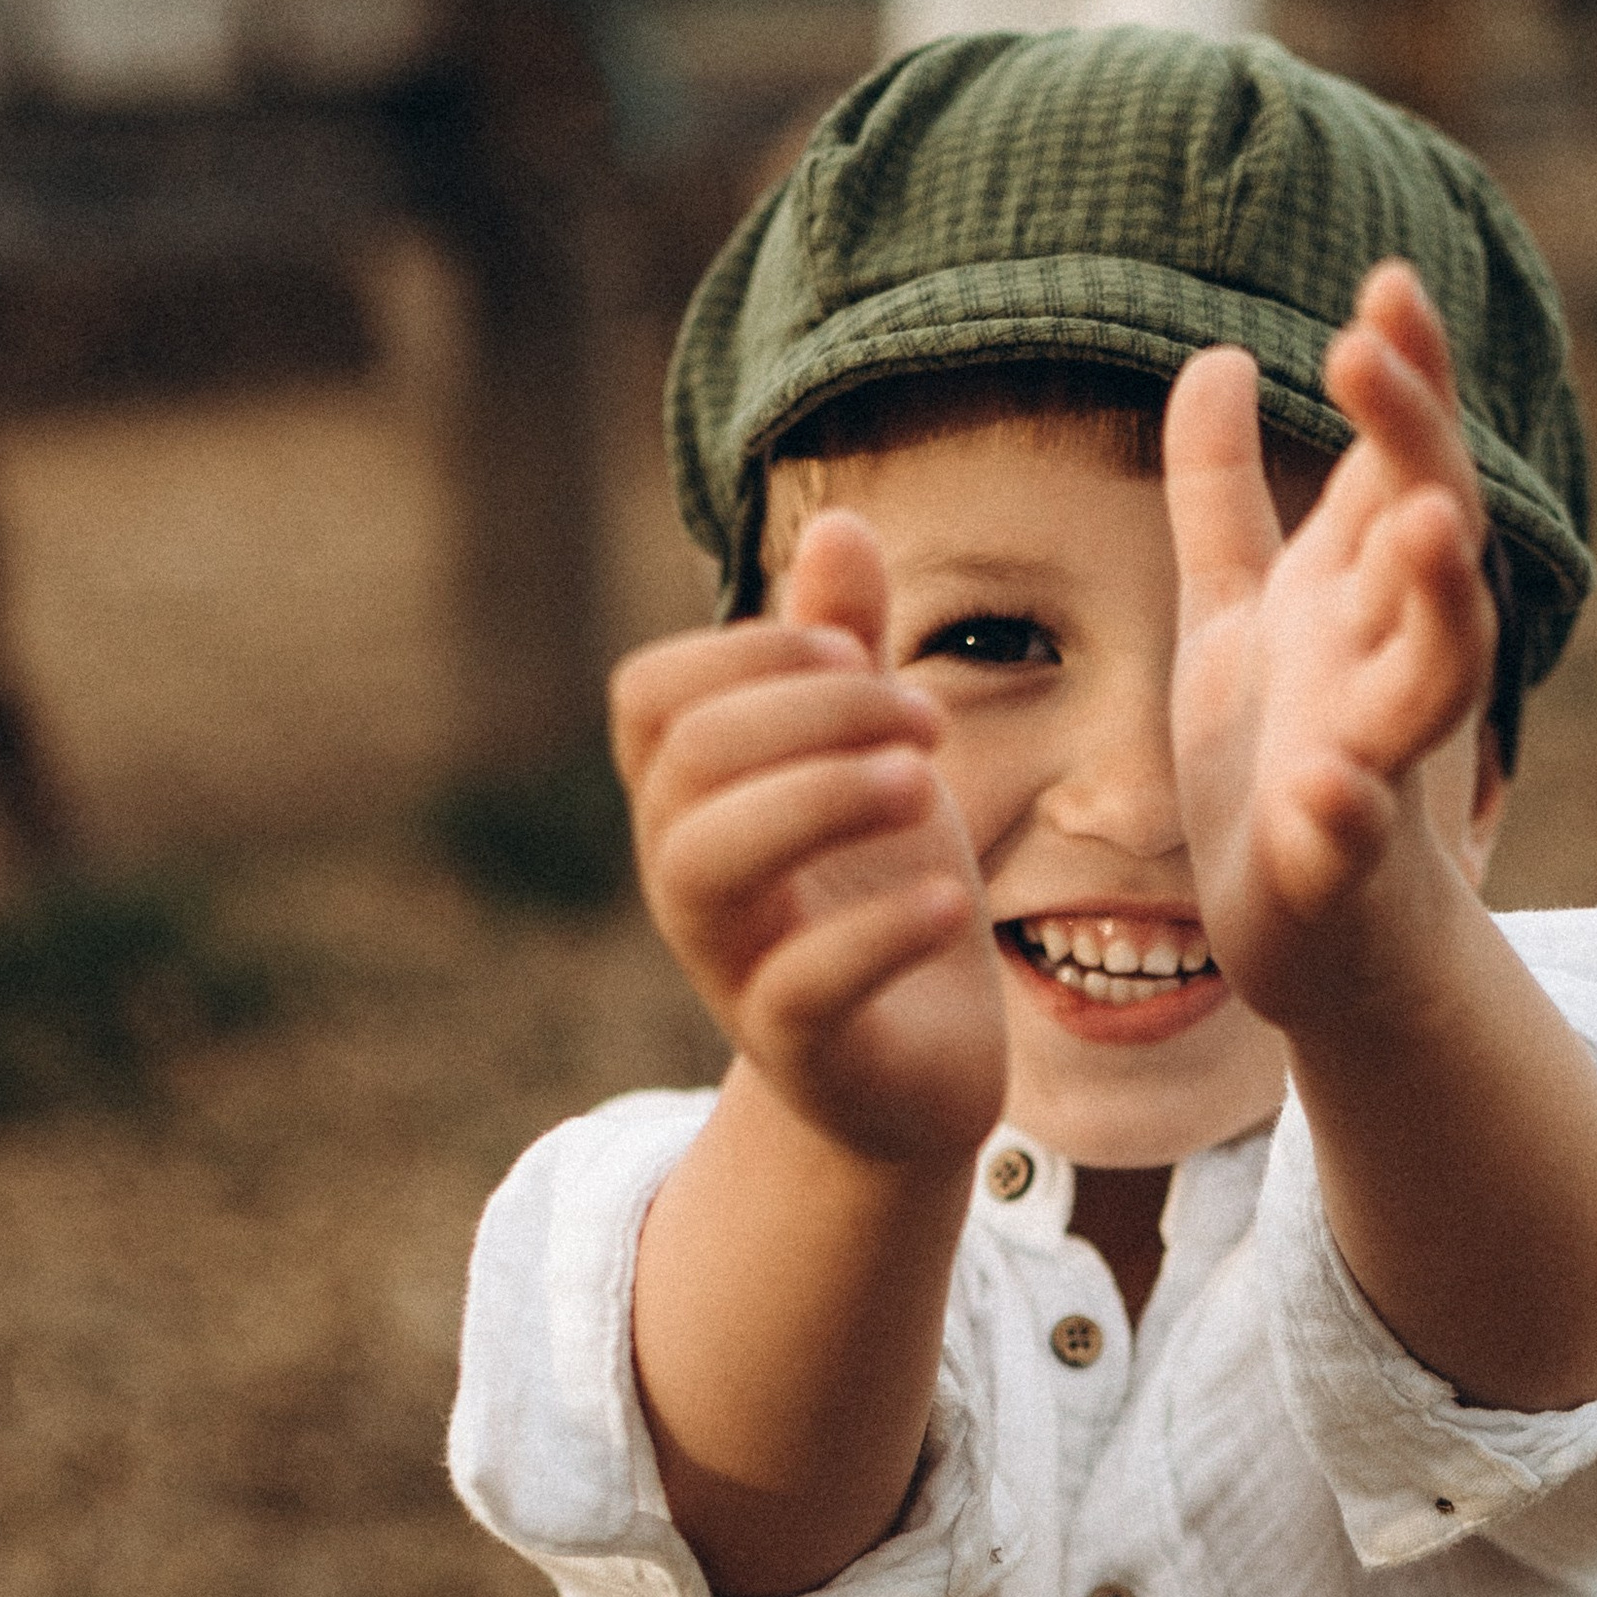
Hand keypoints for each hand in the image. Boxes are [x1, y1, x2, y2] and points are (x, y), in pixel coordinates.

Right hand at [610, 513, 1007, 1168]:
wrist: (911, 1074)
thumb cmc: (876, 894)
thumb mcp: (871, 757)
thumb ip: (847, 653)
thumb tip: (842, 523)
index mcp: (692, 800)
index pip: (650, 693)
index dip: (748, 651)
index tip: (861, 658)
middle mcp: (688, 879)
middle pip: (686, 759)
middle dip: (814, 712)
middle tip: (931, 721)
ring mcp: (731, 967)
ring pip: (707, 864)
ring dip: (822, 797)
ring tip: (925, 785)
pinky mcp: (799, 1050)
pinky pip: (802, 985)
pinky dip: (879, 929)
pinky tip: (946, 897)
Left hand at [1164, 261, 1496, 1026]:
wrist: (1318, 942)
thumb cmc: (1283, 762)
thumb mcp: (1236, 613)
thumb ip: (1224, 493)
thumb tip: (1222, 357)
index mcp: (1360, 597)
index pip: (1404, 464)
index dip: (1405, 378)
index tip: (1387, 281)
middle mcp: (1387, 662)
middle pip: (1433, 532)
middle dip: (1415, 441)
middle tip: (1371, 345)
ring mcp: (1376, 762)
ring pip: (1437, 672)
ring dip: (1438, 599)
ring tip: (1421, 523)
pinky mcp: (1338, 868)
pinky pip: (1353, 838)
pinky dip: (1344, 814)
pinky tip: (1323, 787)